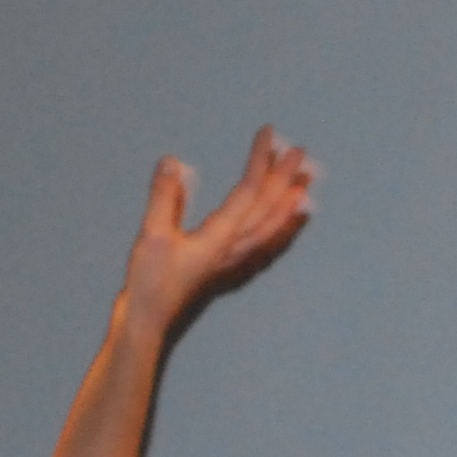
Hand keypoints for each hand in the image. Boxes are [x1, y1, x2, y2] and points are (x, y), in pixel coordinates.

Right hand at [113, 127, 315, 339]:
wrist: (150, 321)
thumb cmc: (150, 282)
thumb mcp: (152, 236)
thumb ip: (164, 199)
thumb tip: (174, 163)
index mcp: (221, 238)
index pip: (248, 191)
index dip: (260, 161)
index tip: (269, 135)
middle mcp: (237, 249)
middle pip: (269, 207)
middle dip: (284, 177)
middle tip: (301, 152)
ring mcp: (237, 261)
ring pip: (273, 226)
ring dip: (290, 201)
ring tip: (305, 181)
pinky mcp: (231, 270)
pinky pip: (268, 245)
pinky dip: (283, 229)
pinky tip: (289, 221)